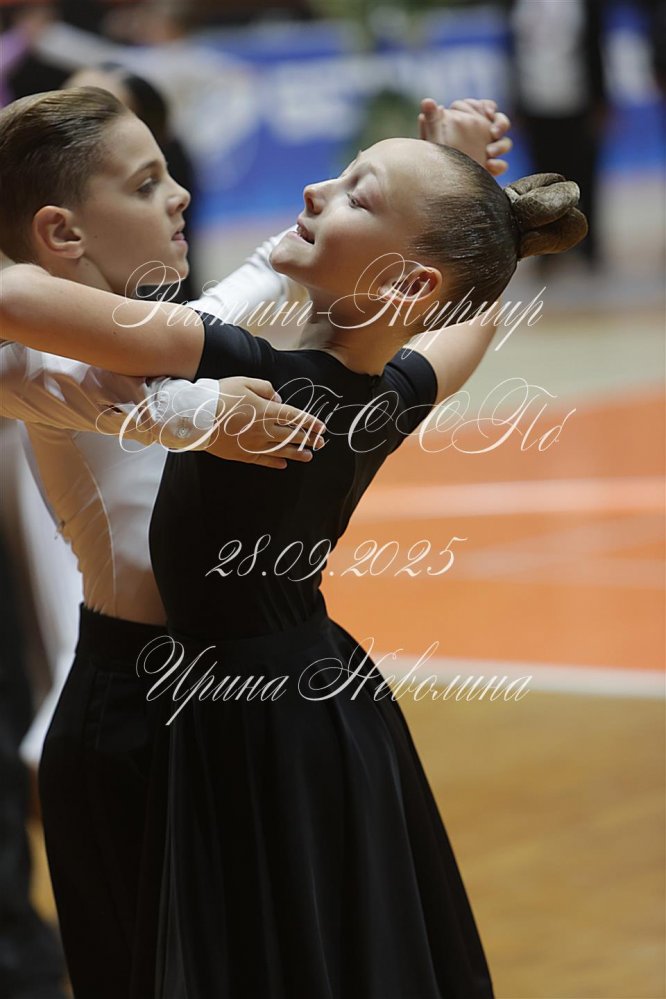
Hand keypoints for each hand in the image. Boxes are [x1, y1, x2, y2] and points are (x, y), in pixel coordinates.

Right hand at [204, 376, 325, 468]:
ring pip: (281, 450)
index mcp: (266, 411)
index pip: (295, 417)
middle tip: (321, 443)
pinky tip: (284, 464)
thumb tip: (278, 399)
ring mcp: (253, 444)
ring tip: (309, 456)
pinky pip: (263, 461)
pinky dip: (275, 462)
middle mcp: (264, 430)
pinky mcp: (242, 454)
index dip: (310, 422)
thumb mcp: (244, 382)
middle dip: (309, 439)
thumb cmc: (219, 395)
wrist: (196, 416)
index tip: (321, 427)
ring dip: (297, 453)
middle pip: (292, 436)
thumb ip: (266, 389)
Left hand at [418, 97, 512, 176]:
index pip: (485, 107)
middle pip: (500, 122)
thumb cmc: (432, 154)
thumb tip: (427, 103)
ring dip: (501, 146)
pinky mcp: (490, 169)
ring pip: (505, 143)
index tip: (488, 112)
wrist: (435, 181)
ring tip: (489, 152)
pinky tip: (489, 166)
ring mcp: (488, 151)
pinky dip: (499, 165)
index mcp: (471, 120)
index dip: (489, 108)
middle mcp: (482, 134)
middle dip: (501, 124)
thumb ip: (432, 118)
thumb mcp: (431, 135)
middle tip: (494, 132)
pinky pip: (502, 165)